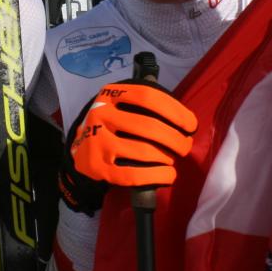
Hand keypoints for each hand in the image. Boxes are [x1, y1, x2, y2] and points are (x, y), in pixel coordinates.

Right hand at [57, 80, 196, 212]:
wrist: (81, 149)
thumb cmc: (113, 125)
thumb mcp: (121, 104)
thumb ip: (146, 103)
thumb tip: (185, 118)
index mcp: (110, 94)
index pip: (148, 97)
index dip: (175, 111)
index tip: (191, 125)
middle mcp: (100, 114)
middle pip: (149, 126)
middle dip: (175, 139)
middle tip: (184, 147)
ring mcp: (97, 142)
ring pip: (143, 151)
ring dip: (166, 158)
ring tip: (172, 160)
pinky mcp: (97, 167)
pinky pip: (134, 175)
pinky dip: (157, 176)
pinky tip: (167, 175)